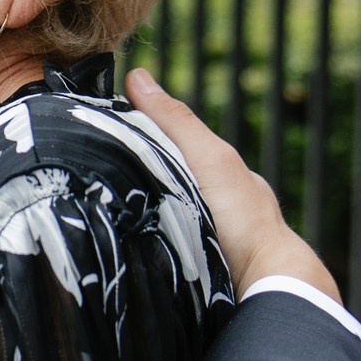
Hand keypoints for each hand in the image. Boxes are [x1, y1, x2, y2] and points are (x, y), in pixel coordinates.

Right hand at [124, 69, 340, 303]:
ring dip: (141, 218)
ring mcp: (213, 243)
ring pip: (167, 220)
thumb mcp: (207, 157)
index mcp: (225, 177)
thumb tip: (138, 76)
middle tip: (96, 178)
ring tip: (103, 215)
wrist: (265, 284)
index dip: (143, 139)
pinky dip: (151, 246)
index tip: (104, 136)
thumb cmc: (243, 217)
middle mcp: (221, 208)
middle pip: (169, 183)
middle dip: (139, 181)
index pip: (176, 148)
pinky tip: (130, 248)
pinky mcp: (200, 274)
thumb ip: (176, 122)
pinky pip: (169, 252)